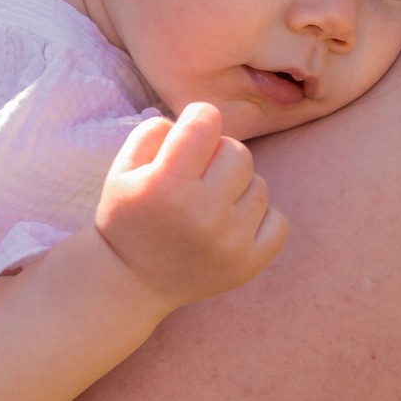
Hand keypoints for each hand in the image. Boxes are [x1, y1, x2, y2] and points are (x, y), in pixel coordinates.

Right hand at [95, 103, 288, 307]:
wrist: (131, 282)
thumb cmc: (128, 217)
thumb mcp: (122, 168)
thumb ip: (154, 131)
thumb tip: (198, 118)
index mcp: (166, 185)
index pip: (205, 122)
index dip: (198, 119)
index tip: (190, 133)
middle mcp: (202, 214)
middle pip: (238, 151)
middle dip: (218, 155)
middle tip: (198, 175)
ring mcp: (230, 242)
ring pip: (259, 184)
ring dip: (237, 188)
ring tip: (210, 205)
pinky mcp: (249, 265)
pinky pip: (278, 220)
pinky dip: (258, 218)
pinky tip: (231, 225)